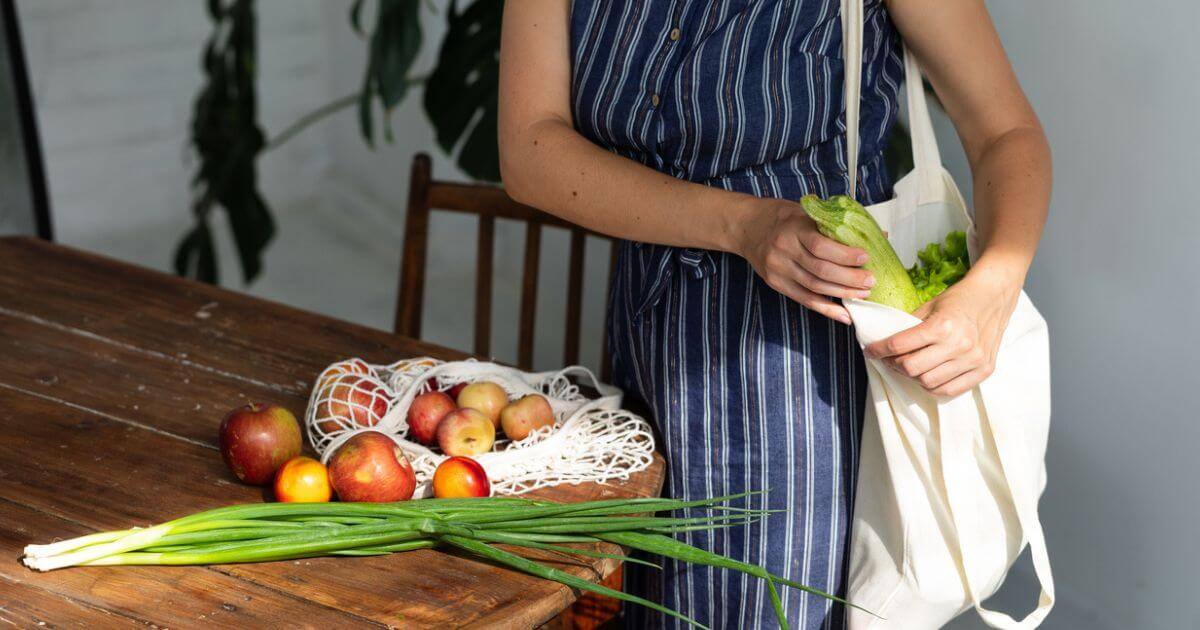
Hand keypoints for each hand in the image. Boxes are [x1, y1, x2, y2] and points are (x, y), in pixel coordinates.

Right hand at [738, 199, 875, 323]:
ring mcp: (778, 269)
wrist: (748, 227)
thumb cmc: (784, 217)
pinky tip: (844, 314)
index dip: (844, 255)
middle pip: (819, 270)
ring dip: (842, 293)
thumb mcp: (807, 212)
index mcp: (793, 228)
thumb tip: (878, 235)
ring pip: (814, 287)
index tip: (865, 258)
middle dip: (849, 278)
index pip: (820, 246)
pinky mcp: (776, 283)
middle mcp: (783, 250)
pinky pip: (804, 299)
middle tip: (870, 281)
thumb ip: (837, 225)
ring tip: (863, 294)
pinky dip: (826, 309)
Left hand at [864, 265, 1021, 396]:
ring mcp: (973, 360)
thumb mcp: (929, 305)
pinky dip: (933, 387)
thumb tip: (884, 343)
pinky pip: (950, 390)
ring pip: (928, 383)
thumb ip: (909, 326)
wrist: (993, 297)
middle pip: (911, 368)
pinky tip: (927, 376)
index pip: (899, 345)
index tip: (870, 351)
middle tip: (889, 359)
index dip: (878, 350)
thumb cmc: (958, 300)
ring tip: (908, 367)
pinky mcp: (984, 370)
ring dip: (912, 377)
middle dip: (893, 365)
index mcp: (942, 326)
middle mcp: (958, 345)